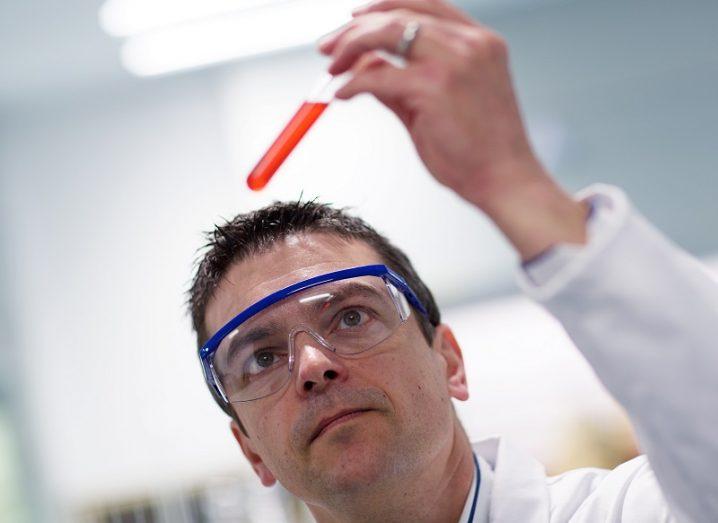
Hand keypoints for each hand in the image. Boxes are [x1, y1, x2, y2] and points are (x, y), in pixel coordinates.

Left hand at [318, 0, 587, 259]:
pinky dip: (354, 84)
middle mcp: (470, 42)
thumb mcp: (441, 104)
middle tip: (327, 47)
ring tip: (331, 67)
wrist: (505, 180)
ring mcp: (455, 60)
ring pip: (387, 32)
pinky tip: (342, 94)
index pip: (424, 5)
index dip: (384, 6)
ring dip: (351, 46)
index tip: (353, 20)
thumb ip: (405, 81)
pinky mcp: (436, 85)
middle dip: (355, 28)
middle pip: (400, 14)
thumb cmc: (480, 149)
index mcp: (479, 41)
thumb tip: (366, 68)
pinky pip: (380, 76)